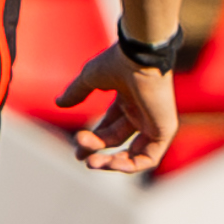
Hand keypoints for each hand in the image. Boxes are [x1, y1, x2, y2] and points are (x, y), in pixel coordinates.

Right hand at [58, 45, 178, 174]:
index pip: (109, 126)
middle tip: (80, 156)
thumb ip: (76, 92)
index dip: (92, 141)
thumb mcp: (90, 78)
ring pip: (134, 154)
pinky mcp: (164, 129)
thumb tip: (59, 103)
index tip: (76, 149)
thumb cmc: (118, 62)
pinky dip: (130, 166)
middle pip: (116, 139)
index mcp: (127, 99)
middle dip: (96, 149)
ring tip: (92, 163)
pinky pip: (149, 158)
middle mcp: (141, 111)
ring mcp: (154, 121)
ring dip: (111, 163)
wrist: (140, 57)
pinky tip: (111, 163)